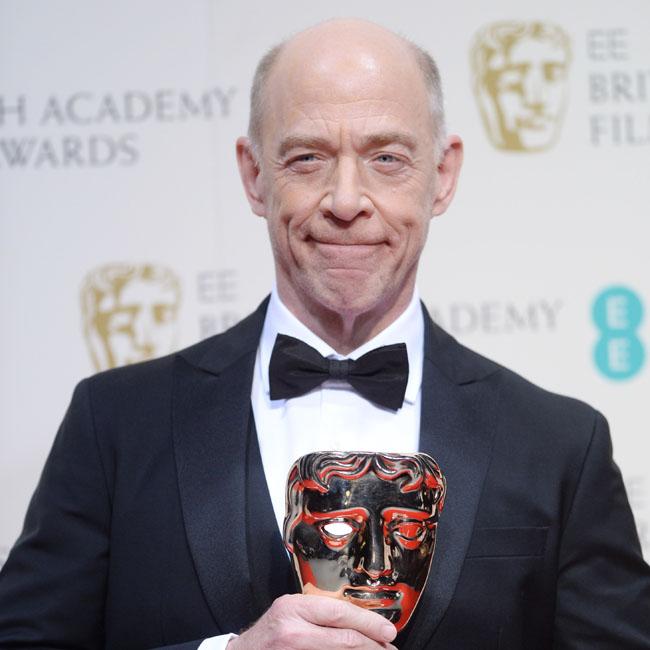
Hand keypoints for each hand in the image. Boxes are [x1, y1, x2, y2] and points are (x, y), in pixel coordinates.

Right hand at [228, 593, 397, 648]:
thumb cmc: (269, 633)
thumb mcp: (290, 612)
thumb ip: (319, 614)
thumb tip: (359, 622)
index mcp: (293, 608)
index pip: (339, 612)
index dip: (368, 623)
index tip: (387, 631)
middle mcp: (292, 631)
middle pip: (344, 639)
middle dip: (371, 645)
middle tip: (388, 647)